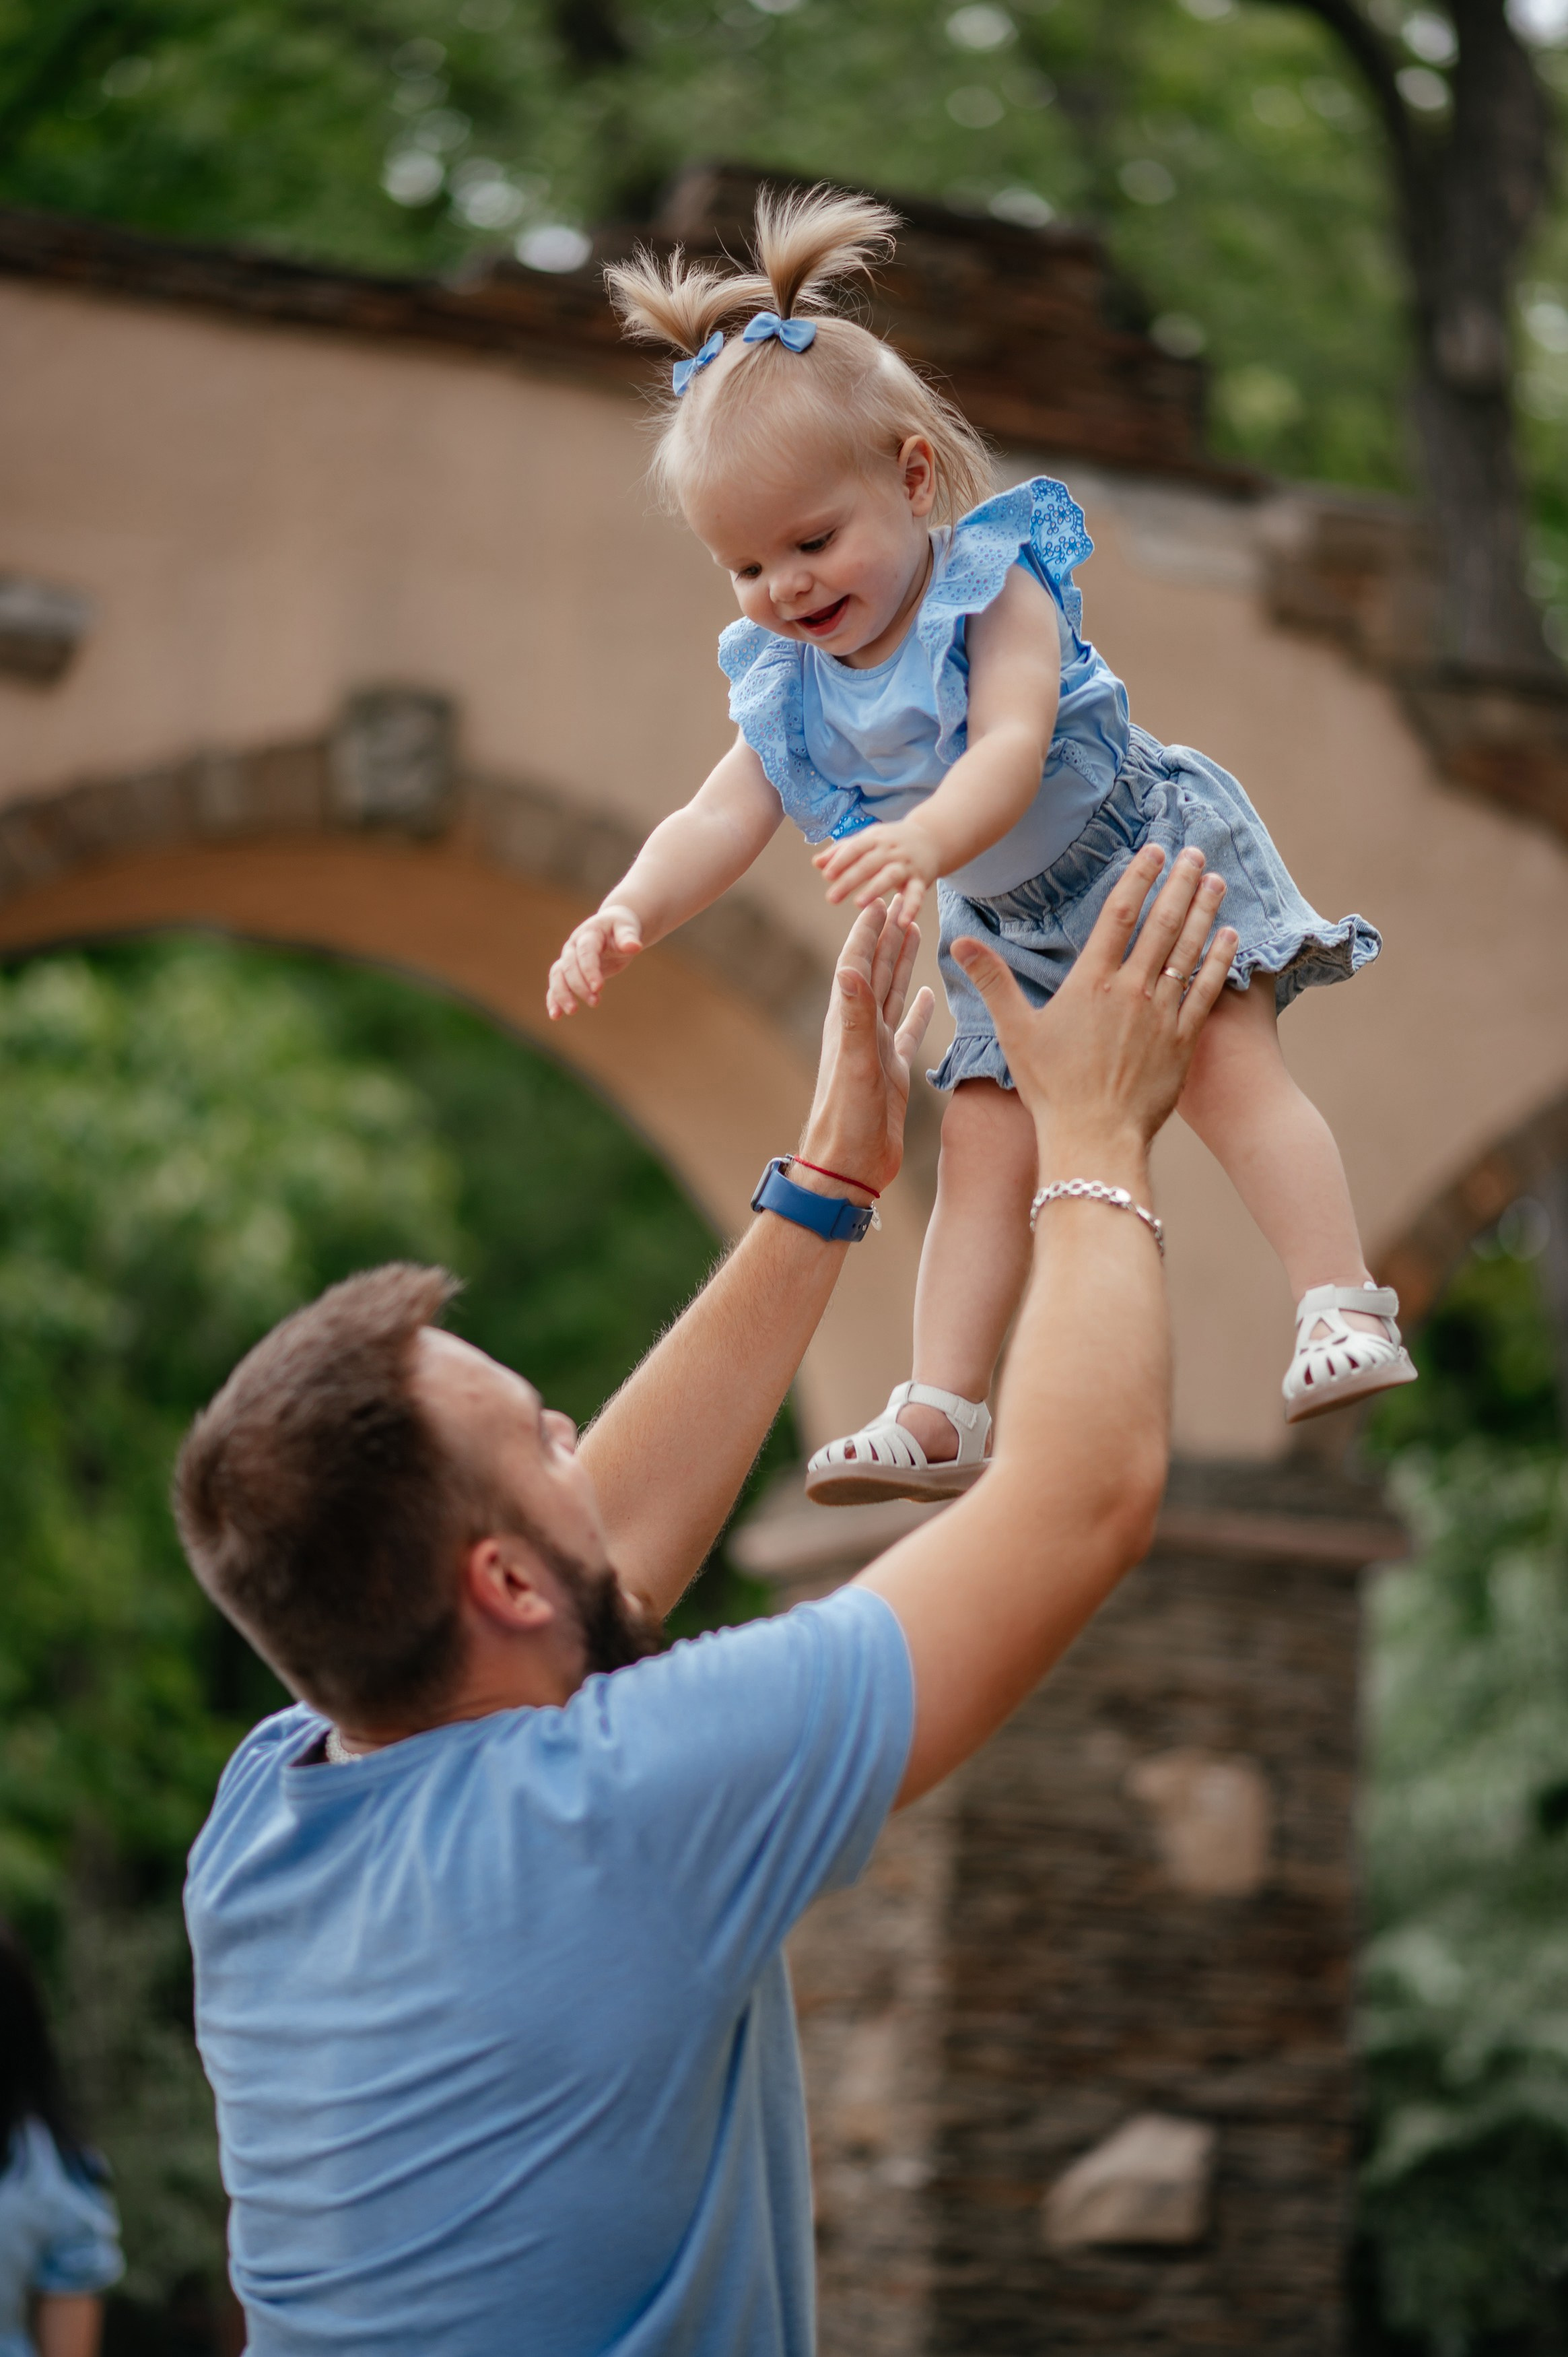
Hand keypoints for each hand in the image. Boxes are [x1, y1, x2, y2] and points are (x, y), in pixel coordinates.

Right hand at [546, 905, 643, 1018]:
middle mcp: (573, 946)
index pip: (585, 952)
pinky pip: (556, 985)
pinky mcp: (569, 972)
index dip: (590, 969)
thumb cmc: (621, 927)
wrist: (613, 927)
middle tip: (595, 1003)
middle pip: (569, 966)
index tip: (598, 987)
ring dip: (562, 994)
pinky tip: (555, 1015)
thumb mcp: (627, 927)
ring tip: (572, 1011)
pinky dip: (554, 999)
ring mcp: (568, 959)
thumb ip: (628, 937)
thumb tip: (634, 947)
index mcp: (588, 933)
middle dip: (579, 986)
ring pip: (558, 976)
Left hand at [800, 903, 935, 1200]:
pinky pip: (908, 1032)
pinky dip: (917, 1011)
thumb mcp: (855, 1062)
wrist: (848, 1168)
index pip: (857, 965)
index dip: (867, 932)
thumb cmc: (846, 1120)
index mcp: (848, 1022)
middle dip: (886, 937)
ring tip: (912, 934)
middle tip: (899, 902)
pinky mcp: (893, 1072)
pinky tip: (924, 996)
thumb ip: (854, 1016)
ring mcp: (878, 1050)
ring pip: (892, 996)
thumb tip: (847, 966)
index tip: (878, 899)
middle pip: (876, 972)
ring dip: (901, 964)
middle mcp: (860, 1031)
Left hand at [813, 818, 941, 925]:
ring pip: (890, 876)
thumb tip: (816, 863)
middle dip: (850, 880)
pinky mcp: (921, 880)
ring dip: (875, 889)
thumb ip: (842, 851)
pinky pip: (916, 895)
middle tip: (831, 898)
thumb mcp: (868, 840)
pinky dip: (911, 908)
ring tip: (858, 904)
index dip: (841, 861)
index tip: (827, 875)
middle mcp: (891, 851)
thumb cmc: (891, 842)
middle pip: (869, 864)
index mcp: (875, 839)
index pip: (856, 848)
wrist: (932, 838)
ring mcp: (906, 865)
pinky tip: (903, 922)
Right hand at [951, 846, 1235, 1156]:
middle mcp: (1131, 990)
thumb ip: (993, 980)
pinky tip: (1230, 935)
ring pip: (1188, 950)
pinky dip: (1219, 960)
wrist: (1095, 1138)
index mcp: (1091, 983)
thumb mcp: (1015, 1031)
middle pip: (1162, 923)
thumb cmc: (1051, 1089)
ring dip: (1205, 911)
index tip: (1155, 851)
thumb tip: (960, 942)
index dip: (1138, 877)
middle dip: (1180, 883)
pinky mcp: (1184, 1040)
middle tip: (1195, 853)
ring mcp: (1161, 1014)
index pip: (1119, 915)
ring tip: (1216, 881)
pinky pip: (1206, 990)